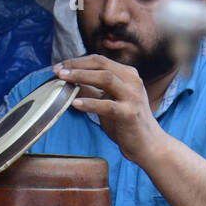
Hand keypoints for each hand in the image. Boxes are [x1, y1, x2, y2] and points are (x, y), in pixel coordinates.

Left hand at [52, 55, 166, 164]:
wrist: (148, 145)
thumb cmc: (126, 123)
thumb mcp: (108, 102)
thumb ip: (93, 90)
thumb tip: (70, 81)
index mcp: (128, 75)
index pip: (100, 60)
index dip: (78, 61)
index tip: (59, 66)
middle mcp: (132, 81)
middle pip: (101, 64)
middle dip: (77, 65)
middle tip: (58, 70)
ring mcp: (132, 97)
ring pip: (106, 78)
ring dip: (82, 77)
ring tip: (64, 80)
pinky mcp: (130, 114)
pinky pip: (107, 105)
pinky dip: (90, 103)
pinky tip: (75, 104)